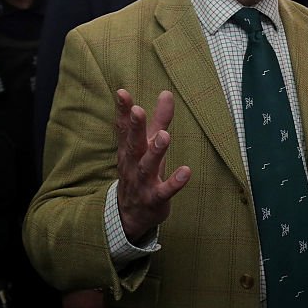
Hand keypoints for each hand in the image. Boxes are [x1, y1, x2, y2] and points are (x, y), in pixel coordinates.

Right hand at [115, 89, 190, 241]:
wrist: (131, 215)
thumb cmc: (141, 171)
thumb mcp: (149, 145)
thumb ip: (159, 119)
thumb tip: (167, 92)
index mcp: (130, 149)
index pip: (124, 128)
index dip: (123, 111)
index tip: (122, 92)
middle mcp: (133, 164)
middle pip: (133, 144)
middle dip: (135, 128)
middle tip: (138, 110)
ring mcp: (142, 183)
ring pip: (146, 167)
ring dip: (155, 152)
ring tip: (165, 136)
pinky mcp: (155, 199)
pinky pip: (164, 192)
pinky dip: (174, 183)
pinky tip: (186, 172)